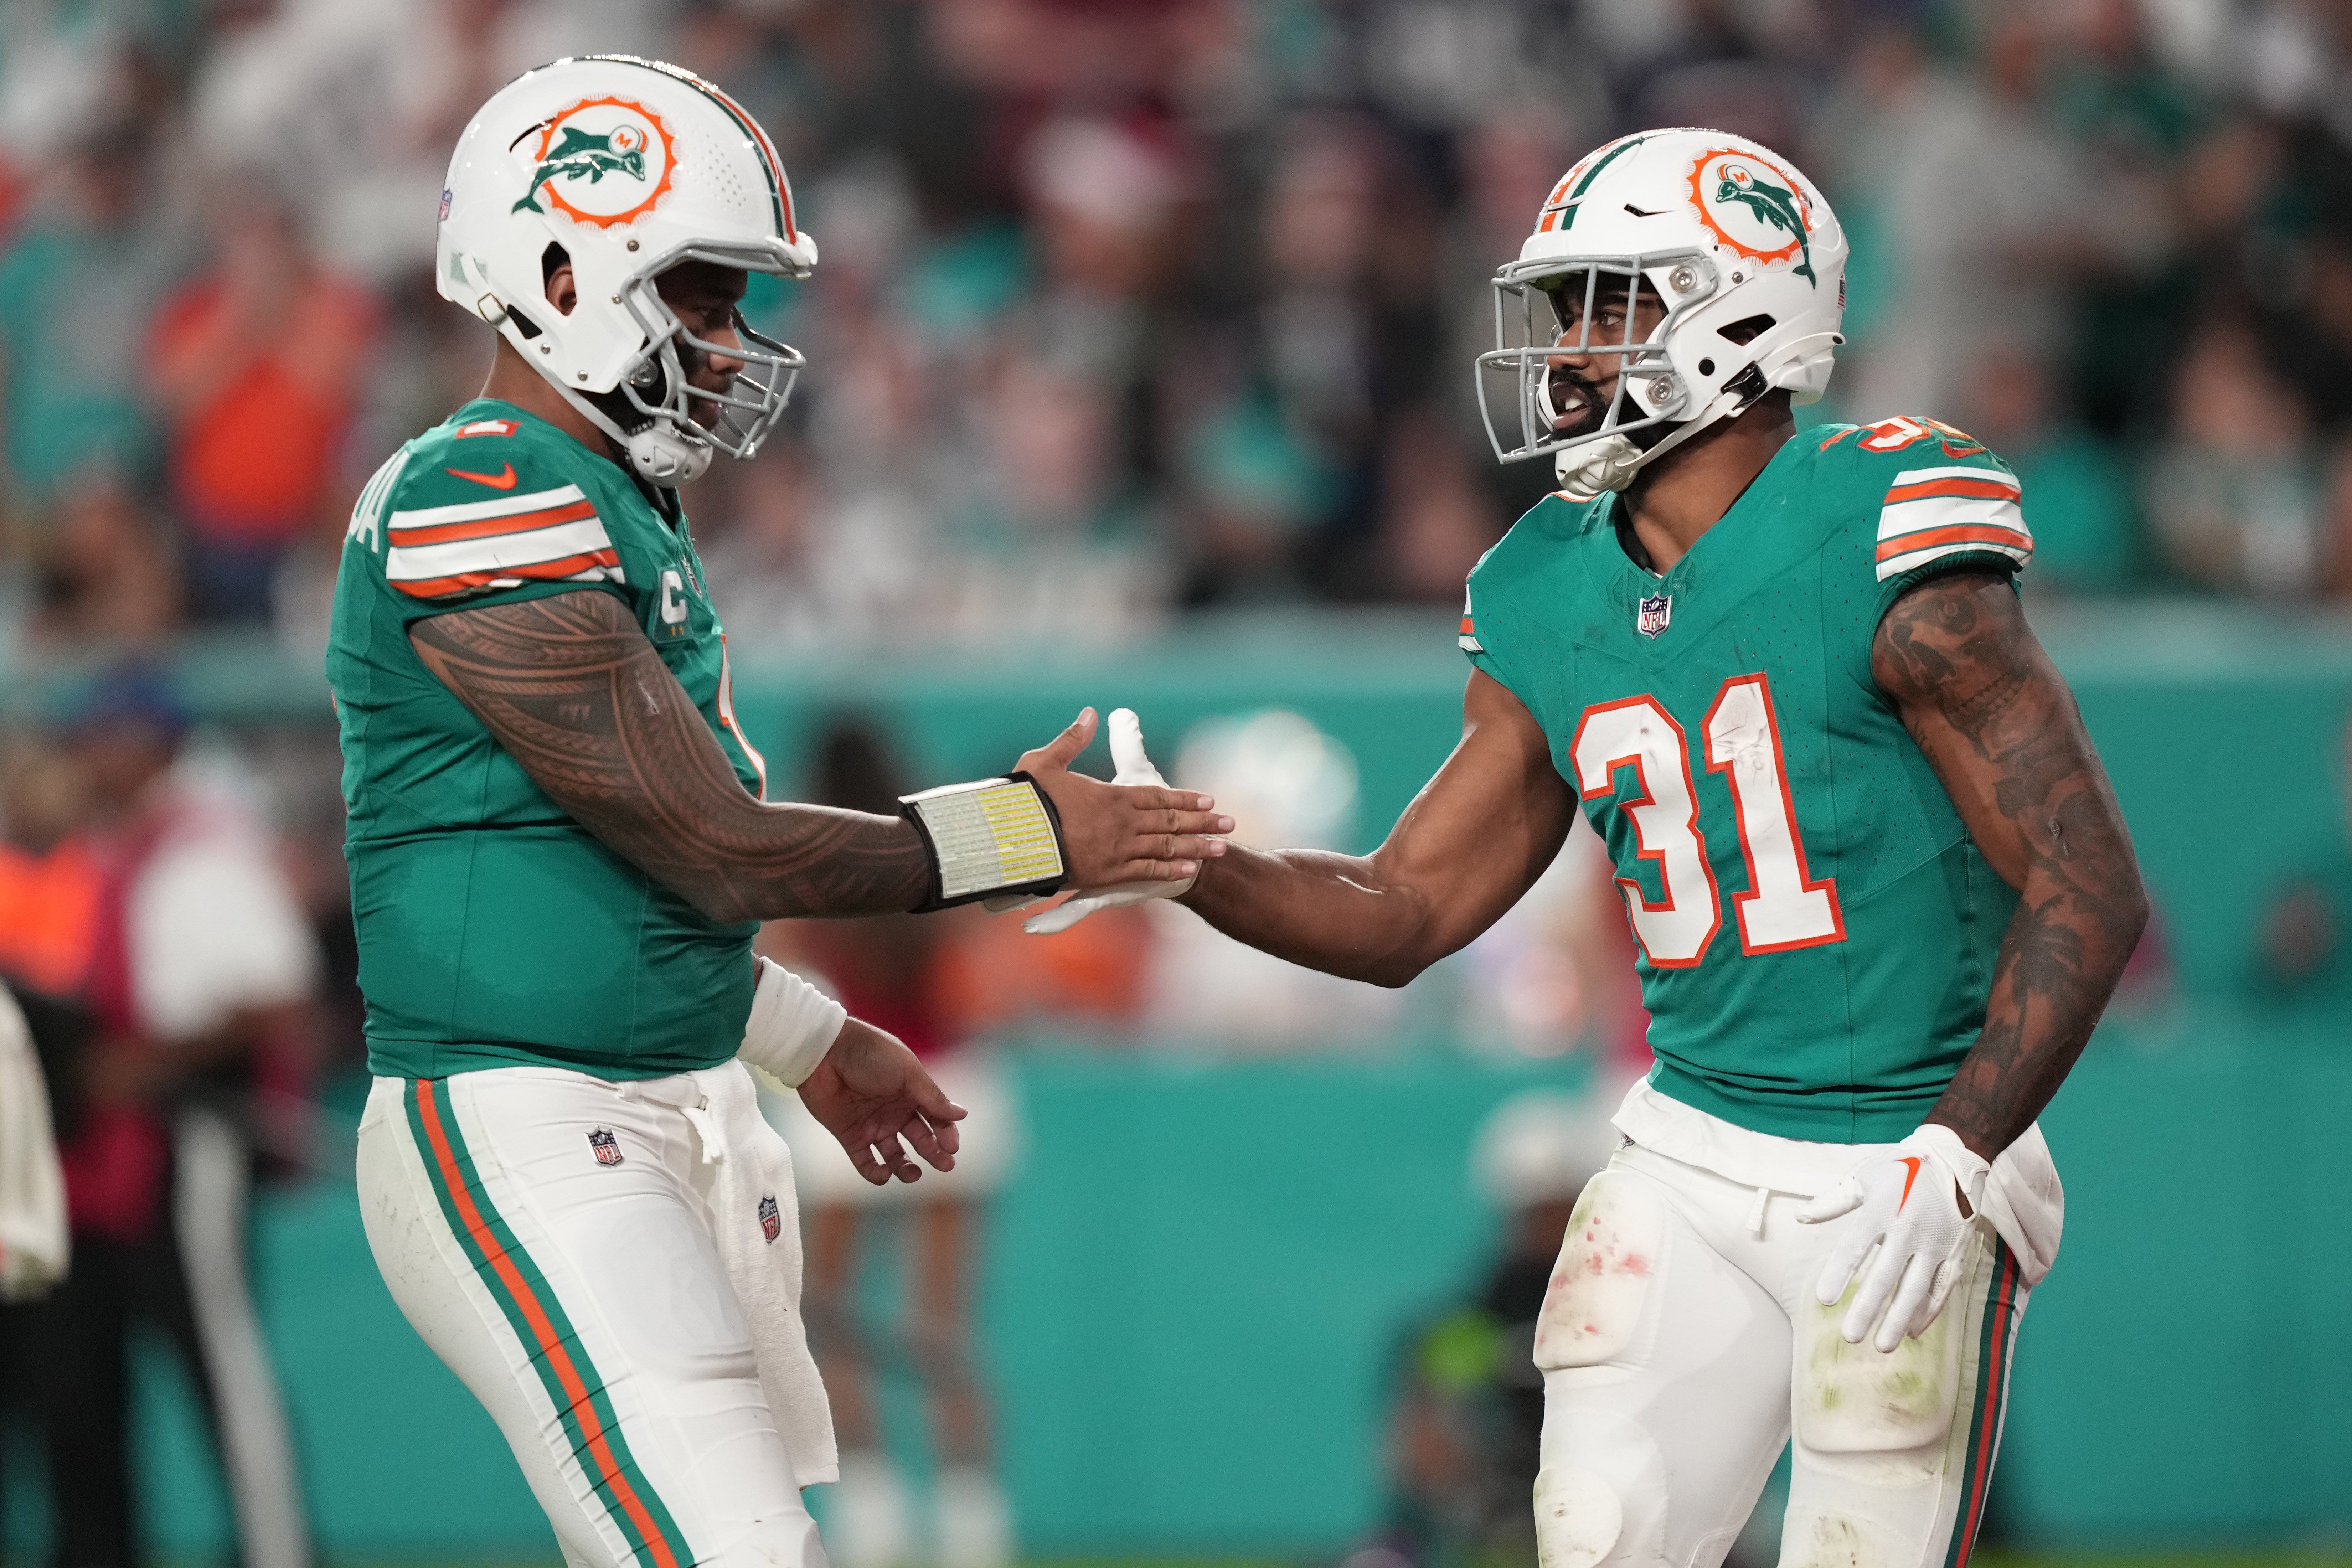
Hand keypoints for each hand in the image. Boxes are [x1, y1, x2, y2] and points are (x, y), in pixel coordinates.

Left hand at [795, 1017, 965, 1185]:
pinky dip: (875, 1173)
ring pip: (895, 1155)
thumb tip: (962, 1114)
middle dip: (934, 1153)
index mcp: (912, 1092)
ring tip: (913, 1175)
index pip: (936, 1117)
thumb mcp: (907, 1072)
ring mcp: (872, 1124)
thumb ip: (932, 1096)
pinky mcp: (850, 1135)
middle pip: (921, 1138)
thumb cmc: (869, 1053)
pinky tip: (884, 1173)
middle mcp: (895, 1110)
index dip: (947, 1133)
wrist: (824, 1051)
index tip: (952, 1147)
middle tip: (945, 1165)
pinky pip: (865, 1161)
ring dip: (906, 1168)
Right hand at [1015, 707, 1230, 888]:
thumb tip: (1092, 713)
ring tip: (1220, 848)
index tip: (1209, 799)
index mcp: (1113, 796)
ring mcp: (1119, 851)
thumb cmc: (1027, 801)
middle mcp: (1124, 823)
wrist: (1015, 842)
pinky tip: (1188, 870)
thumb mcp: (1044, 762)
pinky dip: (1169, 870)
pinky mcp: (1109, 874)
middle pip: (1172, 822)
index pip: (1160, 797)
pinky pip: (1147, 872)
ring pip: (1167, 848)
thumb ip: (1072, 739)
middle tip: (1230, 823)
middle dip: (1202, 822)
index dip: (1186, 798)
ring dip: (1195, 847)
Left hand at [1796, 1123, 1989, 1350]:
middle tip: (1850, 1337)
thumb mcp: (1863, 1176)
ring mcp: (1936, 1242)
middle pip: (1885, 1275)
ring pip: (1916, 1288)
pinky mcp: (1956, 1251)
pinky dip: (1930, 1311)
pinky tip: (1915, 1331)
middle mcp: (1909, 1229)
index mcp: (1882, 1209)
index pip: (1855, 1247)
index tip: (1823, 1300)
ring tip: (1882, 1346)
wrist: (1952, 1156)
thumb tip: (1801, 1217)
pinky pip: (1943, 1286)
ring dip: (1899, 1319)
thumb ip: (1833, 1201)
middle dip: (1867, 1308)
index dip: (1839, 1274)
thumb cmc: (1899, 1168)